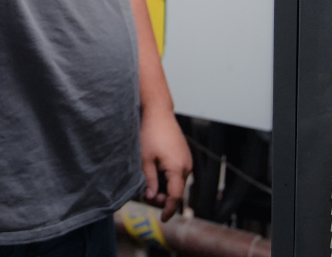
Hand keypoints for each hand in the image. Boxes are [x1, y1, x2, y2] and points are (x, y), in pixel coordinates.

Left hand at [140, 106, 192, 221]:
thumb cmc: (150, 132)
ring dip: (164, 186)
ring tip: (148, 182)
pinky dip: (168, 176)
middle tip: (146, 194)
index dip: (169, 209)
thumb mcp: (145, 159)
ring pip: (177, 181)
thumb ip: (149, 180)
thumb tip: (151, 197)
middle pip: (176, 190)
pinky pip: (178, 171)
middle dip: (163, 196)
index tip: (163, 219)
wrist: (158, 112)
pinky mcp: (184, 154)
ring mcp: (187, 159)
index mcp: (177, 169)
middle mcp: (186, 166)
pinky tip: (155, 172)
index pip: (175, 196)